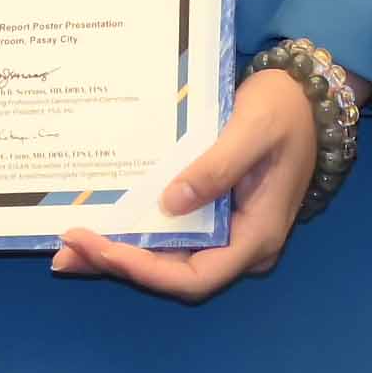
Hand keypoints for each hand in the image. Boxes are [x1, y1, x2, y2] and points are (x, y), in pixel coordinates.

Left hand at [50, 67, 317, 301]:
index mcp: (256, 236)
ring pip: (168, 257)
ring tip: (69, 247)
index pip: (195, 276)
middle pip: (174, 273)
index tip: (103, 248)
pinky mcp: (214, 214)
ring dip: (121, 253)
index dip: (145, 270)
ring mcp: (227, 232)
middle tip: (65, 252)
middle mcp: (241, 245)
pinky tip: (101, 225)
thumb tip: (170, 203)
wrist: (306, 96)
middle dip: (120, 265)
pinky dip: (135, 232)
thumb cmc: (285, 111)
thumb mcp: (253, 131)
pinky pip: (171, 234)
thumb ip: (216, 168)